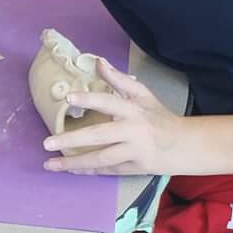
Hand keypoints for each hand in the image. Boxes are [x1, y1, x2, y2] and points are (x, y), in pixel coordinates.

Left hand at [44, 62, 188, 176]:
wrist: (185, 145)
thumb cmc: (160, 117)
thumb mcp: (143, 95)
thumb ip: (118, 80)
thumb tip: (98, 62)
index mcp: (134, 109)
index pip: (109, 102)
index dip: (89, 99)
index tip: (68, 98)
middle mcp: (133, 130)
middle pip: (100, 136)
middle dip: (72, 139)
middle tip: (47, 142)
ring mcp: (134, 151)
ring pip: (101, 158)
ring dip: (74, 162)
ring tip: (50, 164)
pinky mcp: (134, 168)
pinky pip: (107, 170)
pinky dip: (88, 170)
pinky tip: (70, 169)